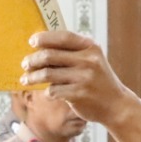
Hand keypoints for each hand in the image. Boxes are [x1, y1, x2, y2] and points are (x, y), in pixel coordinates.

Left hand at [19, 30, 136, 125]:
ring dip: (32, 77)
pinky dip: (46, 92)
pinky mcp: (79, 94)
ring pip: (47, 74)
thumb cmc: (97, 80)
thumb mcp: (91, 60)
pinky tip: (46, 92)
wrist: (115, 104)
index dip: (44, 38)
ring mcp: (84, 78)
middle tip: (25, 64)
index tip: (31, 42)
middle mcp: (88, 60)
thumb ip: (71, 53)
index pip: (63, 37)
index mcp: (90, 47)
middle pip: (49, 56)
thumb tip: (39, 48)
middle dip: (32, 60)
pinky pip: (53, 91)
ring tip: (26, 79)